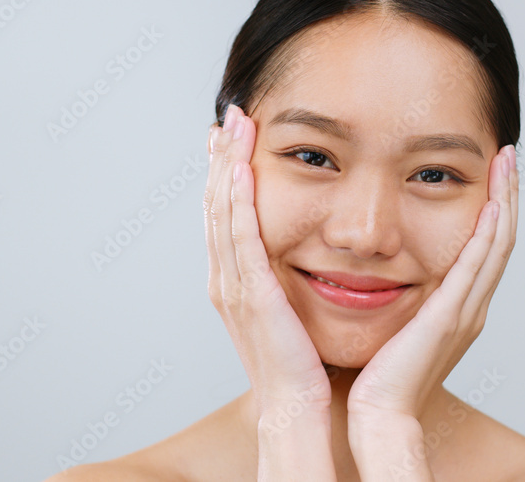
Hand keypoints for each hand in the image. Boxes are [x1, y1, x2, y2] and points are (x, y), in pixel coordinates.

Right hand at [204, 104, 331, 419]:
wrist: (295, 406)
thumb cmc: (301, 365)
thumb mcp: (290, 311)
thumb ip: (289, 280)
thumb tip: (307, 253)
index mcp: (234, 282)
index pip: (226, 215)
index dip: (226, 174)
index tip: (233, 139)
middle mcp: (225, 278)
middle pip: (216, 204)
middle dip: (221, 158)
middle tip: (229, 118)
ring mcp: (232, 284)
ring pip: (222, 211)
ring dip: (226, 165)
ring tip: (233, 125)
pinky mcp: (250, 291)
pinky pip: (239, 234)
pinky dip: (236, 197)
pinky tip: (240, 167)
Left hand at [347, 144, 517, 421]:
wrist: (380, 412)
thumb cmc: (379, 374)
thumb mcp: (397, 324)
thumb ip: (402, 298)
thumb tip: (381, 269)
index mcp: (460, 307)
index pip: (486, 247)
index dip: (494, 209)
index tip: (493, 174)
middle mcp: (472, 306)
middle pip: (501, 239)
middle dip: (507, 194)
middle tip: (508, 156)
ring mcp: (466, 310)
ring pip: (497, 245)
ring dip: (505, 201)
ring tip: (507, 164)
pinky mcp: (451, 315)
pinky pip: (477, 265)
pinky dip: (489, 233)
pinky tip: (492, 203)